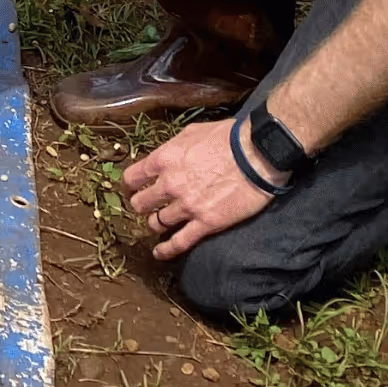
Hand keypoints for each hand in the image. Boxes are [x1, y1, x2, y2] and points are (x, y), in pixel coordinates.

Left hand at [122, 119, 278, 258]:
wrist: (257, 154)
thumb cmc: (227, 137)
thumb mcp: (191, 132)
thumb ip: (173, 148)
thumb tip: (166, 157)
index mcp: (164, 159)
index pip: (132, 178)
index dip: (130, 186)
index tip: (132, 189)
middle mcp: (170, 184)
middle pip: (141, 203)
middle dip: (141, 206)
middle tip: (146, 207)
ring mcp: (187, 206)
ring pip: (157, 223)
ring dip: (155, 225)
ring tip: (158, 225)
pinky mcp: (206, 223)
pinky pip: (180, 242)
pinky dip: (167, 250)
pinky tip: (159, 254)